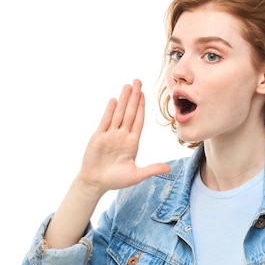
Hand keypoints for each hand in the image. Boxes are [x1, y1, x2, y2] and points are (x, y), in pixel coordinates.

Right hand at [78, 79, 169, 194]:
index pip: (138, 120)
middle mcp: (122, 136)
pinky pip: (105, 121)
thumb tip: (169, 169)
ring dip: (123, 100)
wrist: (95, 183)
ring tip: (128, 86)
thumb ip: (152, 169)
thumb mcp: (137, 175)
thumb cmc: (116, 180)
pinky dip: (110, 111)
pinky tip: (114, 100)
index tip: (144, 94)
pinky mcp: (98, 137)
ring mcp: (110, 135)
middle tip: (138, 81)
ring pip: (118, 114)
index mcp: (132, 142)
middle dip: (134, 97)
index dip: (141, 107)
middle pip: (129, 112)